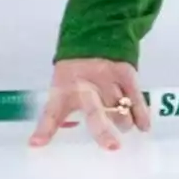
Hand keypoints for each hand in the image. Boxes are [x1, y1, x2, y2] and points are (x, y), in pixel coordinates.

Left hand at [28, 58, 150, 150]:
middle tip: (112, 146)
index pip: (52, 111)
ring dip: (122, 122)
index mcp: (63, 89)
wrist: (95, 32)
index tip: (35, 144)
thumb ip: (64, 109)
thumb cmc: (75, 70)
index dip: (45, 129)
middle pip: (95, 112)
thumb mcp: (63, 85)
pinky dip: (140, 114)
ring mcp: (107, 80)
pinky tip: (143, 127)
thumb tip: (69, 130)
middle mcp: (85, 85)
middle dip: (103, 131)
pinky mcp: (125, 73)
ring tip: (122, 125)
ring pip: (119, 109)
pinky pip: (135, 98)